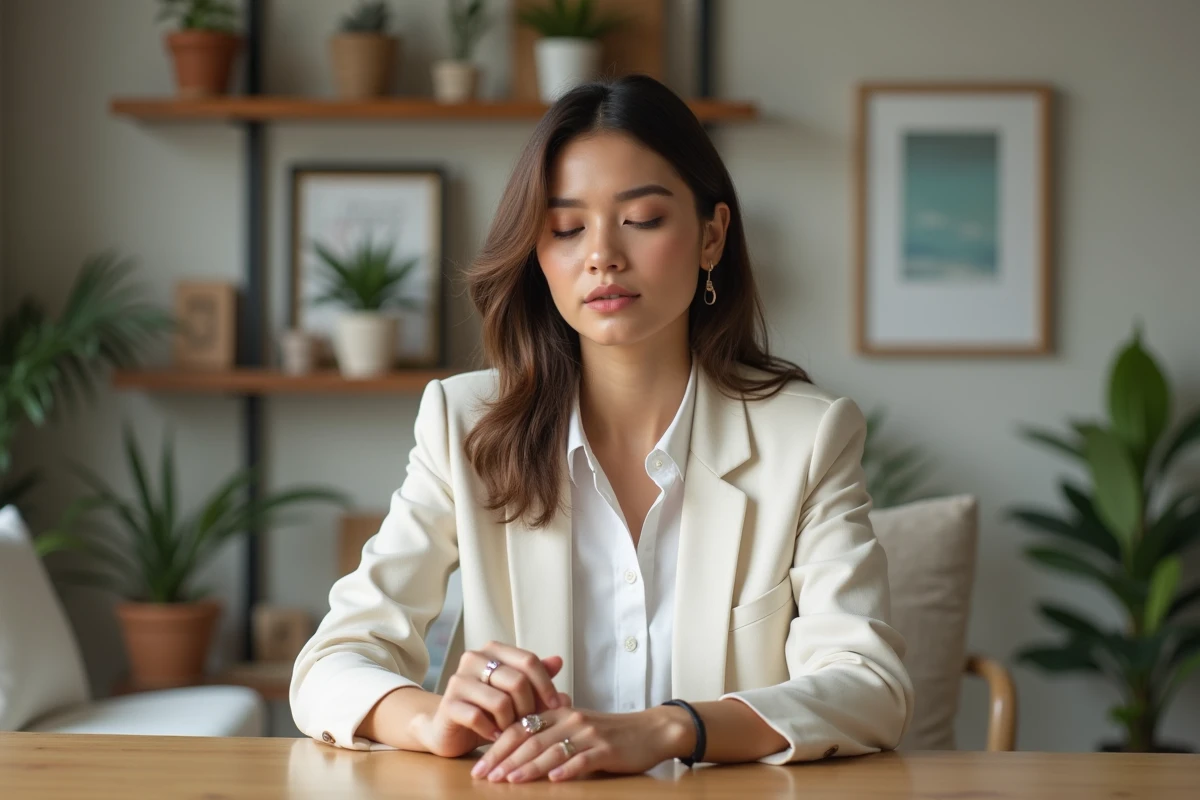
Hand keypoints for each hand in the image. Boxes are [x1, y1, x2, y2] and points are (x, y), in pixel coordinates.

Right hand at [415, 641, 569, 757]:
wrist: (450, 728)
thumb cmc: (489, 709)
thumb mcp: (516, 694)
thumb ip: (536, 678)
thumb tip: (558, 661)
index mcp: (494, 650)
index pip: (529, 660)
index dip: (546, 684)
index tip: (556, 706)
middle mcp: (474, 658)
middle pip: (517, 681)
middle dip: (529, 708)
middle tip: (529, 723)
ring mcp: (459, 680)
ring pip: (501, 702)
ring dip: (511, 723)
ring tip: (511, 731)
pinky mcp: (448, 704)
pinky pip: (479, 718)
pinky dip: (492, 731)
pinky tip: (495, 736)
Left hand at [470, 705, 693, 782]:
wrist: (650, 730)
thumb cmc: (610, 732)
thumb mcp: (577, 726)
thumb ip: (550, 733)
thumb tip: (516, 750)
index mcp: (560, 713)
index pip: (521, 727)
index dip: (498, 746)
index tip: (480, 765)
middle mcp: (571, 720)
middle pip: (531, 739)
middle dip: (505, 759)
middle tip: (485, 776)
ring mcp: (589, 734)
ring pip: (552, 749)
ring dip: (529, 767)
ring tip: (510, 780)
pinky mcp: (606, 749)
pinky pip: (583, 759)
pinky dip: (567, 769)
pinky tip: (553, 779)